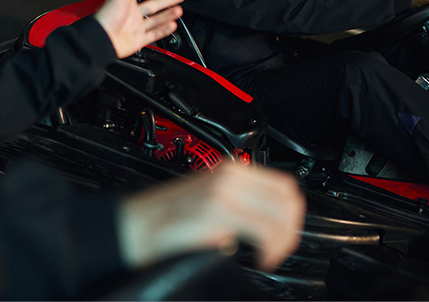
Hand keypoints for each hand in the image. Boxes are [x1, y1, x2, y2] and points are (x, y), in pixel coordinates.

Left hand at [93, 0, 184, 57]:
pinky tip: (172, 25)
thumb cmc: (106, 18)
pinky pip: (154, 35)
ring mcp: (136, 28)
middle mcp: (132, 15)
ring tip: (179, 10)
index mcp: (127, 3)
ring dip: (168, 15)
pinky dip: (164, 30)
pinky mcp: (138, 40)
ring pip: (156, 20)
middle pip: (154, 6)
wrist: (102, 39)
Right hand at [117, 164, 304, 272]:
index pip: (284, 185)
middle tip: (278, 249)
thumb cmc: (167, 220)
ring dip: (283, 241)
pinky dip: (271, 250)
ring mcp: (225, 191)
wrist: (136, 226)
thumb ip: (239, 202)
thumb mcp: (211, 198)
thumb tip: (269, 221)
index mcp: (231, 169)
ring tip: (268, 256)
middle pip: (289, 199)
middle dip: (291, 230)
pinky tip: (259, 259)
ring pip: (282, 216)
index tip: (283, 234)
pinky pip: (265, 231)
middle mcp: (231, 175)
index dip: (291, 214)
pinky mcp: (218, 211)